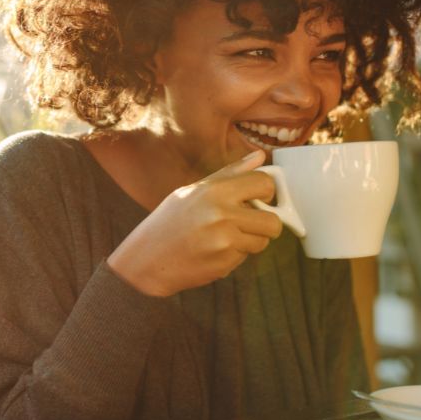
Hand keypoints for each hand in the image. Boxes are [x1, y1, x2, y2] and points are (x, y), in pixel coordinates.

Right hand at [106, 150, 283, 296]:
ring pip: (262, 242)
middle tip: (250, 223)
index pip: (264, 184)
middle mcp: (222, 214)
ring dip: (251, 240)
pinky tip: (213, 250)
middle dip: (267, 223)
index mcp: (215, 191)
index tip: (260, 198)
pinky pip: (246, 257)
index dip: (267, 192)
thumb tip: (260, 156)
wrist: (147, 258)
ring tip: (226, 237)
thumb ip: (231, 174)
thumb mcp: (195, 190)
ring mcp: (224, 241)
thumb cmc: (170, 220)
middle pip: (273, 221)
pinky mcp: (224, 263)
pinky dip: (235, 254)